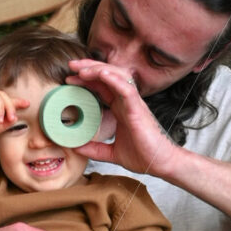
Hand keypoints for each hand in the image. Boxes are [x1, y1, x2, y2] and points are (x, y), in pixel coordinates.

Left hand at [66, 59, 181, 178]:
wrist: (161, 164)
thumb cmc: (143, 156)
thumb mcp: (112, 153)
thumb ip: (94, 149)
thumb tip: (75, 148)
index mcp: (120, 109)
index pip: (101, 87)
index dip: (86, 80)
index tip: (69, 79)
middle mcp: (126, 102)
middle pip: (107, 76)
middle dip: (89, 67)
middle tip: (71, 65)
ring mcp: (133, 104)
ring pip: (116, 77)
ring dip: (98, 70)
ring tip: (82, 69)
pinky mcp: (138, 110)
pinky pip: (127, 89)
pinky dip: (114, 79)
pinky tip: (102, 74)